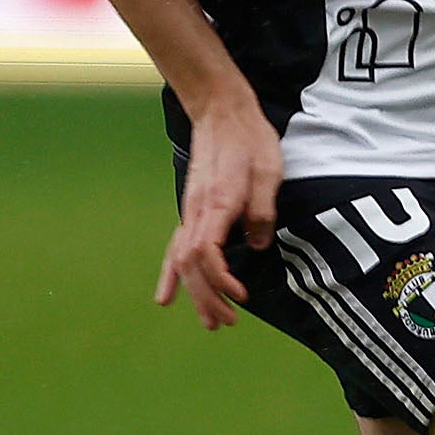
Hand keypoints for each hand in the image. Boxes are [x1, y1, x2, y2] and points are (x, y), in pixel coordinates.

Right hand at [160, 101, 279, 328]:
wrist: (222, 113)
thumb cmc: (249, 140)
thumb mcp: (269, 172)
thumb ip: (263, 211)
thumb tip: (257, 246)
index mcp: (217, 203)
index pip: (207, 252)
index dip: (220, 279)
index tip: (241, 295)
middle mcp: (197, 212)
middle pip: (191, 266)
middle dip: (207, 299)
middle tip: (228, 322)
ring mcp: (190, 212)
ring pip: (181, 262)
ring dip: (195, 294)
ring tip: (209, 321)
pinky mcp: (192, 211)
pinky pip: (176, 249)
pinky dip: (170, 276)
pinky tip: (166, 297)